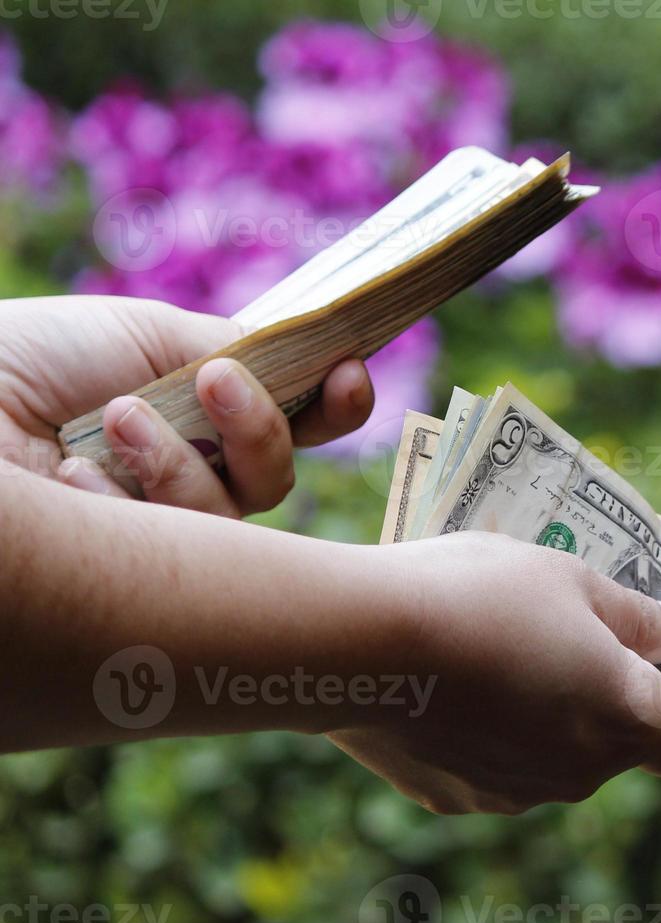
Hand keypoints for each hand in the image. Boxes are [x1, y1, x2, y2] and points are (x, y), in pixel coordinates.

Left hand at [0, 295, 374, 516]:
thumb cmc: (31, 359)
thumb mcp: (145, 335)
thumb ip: (236, 352)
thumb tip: (302, 364)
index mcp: (203, 411)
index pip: (298, 420)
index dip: (338, 404)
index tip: (348, 374)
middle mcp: (191, 471)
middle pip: (278, 476)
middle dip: (260, 429)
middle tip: (215, 383)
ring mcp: (159, 525)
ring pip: (231, 517)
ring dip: (175, 461)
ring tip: (112, 420)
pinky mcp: (130, 569)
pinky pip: (176, 551)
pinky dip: (123, 498)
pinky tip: (70, 474)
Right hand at [332, 532, 660, 813]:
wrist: (355, 645)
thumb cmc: (479, 595)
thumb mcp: (571, 581)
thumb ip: (639, 617)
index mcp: (624, 717)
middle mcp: (582, 772)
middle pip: (625, 743)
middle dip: (611, 694)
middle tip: (571, 629)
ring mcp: (518, 793)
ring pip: (560, 755)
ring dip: (550, 712)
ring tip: (499, 646)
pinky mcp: (458, 799)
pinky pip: (499, 766)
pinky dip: (492, 732)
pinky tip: (453, 682)